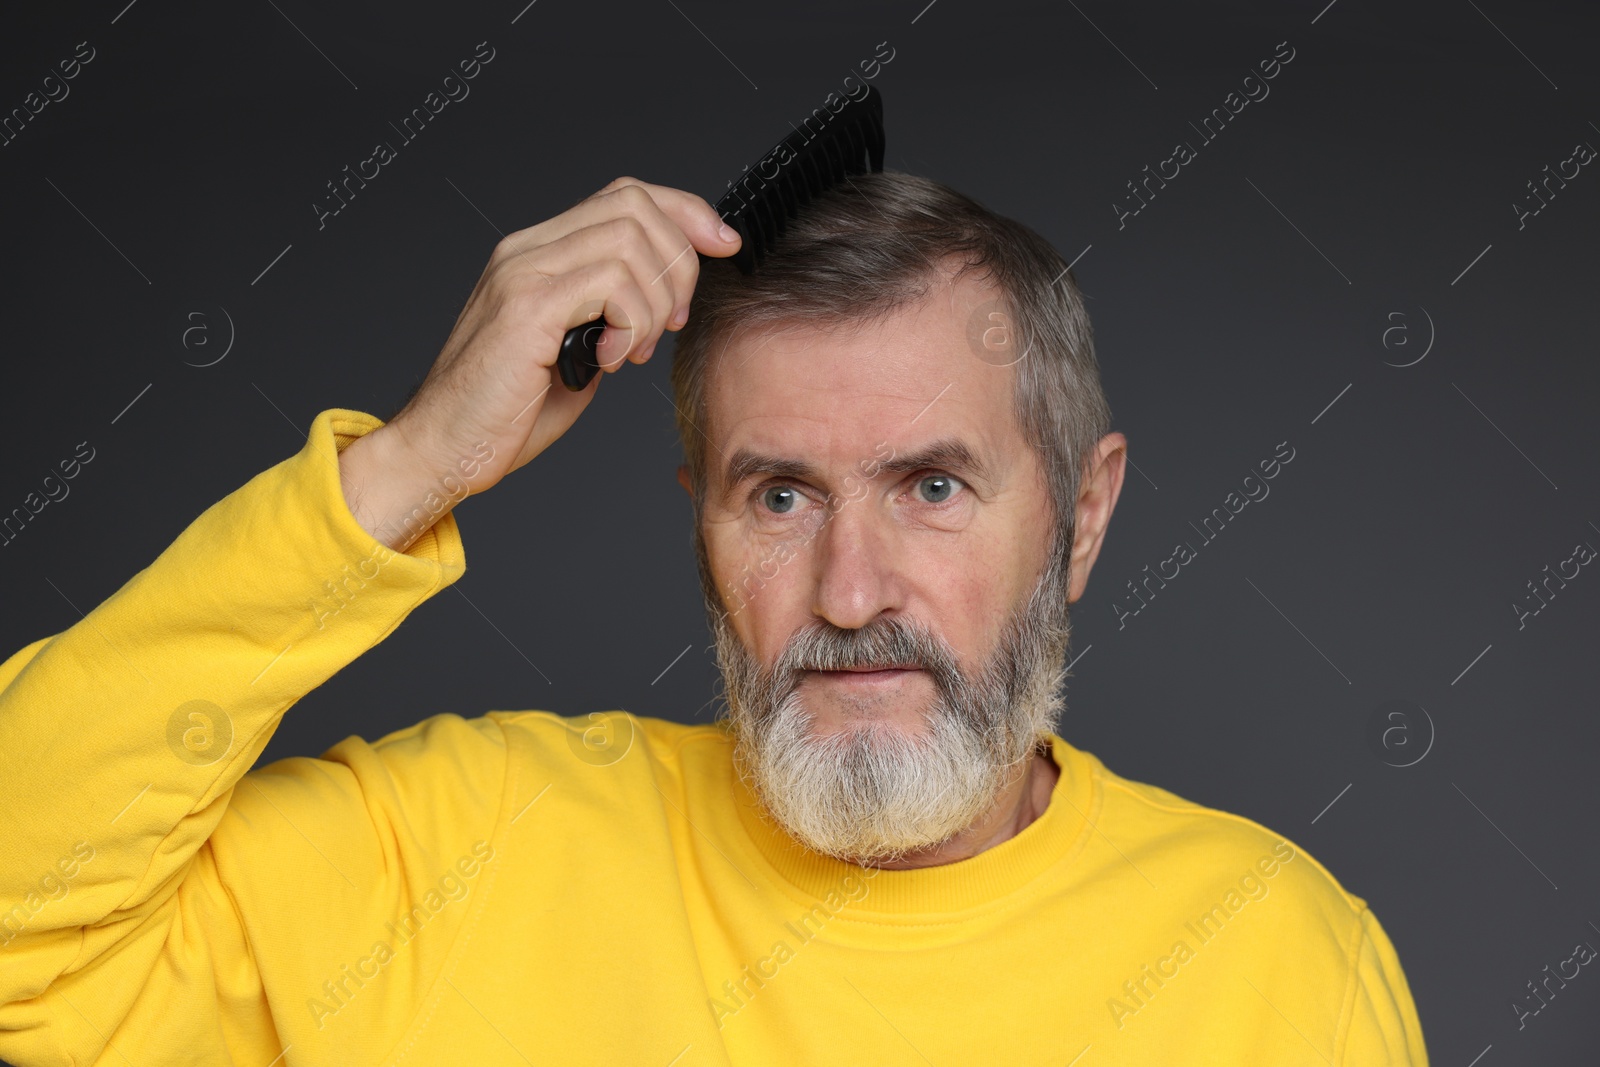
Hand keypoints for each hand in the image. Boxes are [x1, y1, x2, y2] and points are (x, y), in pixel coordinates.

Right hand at [338, 176, 740, 549]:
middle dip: (679, 263)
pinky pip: (611, 283)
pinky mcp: (526, 307)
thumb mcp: (572, 353)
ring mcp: (523, 273)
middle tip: (669, 323)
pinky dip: (631, 324)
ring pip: (630, 241)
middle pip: (636, 205)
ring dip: (653, 303)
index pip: (626, 195)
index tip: (724, 246)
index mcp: (539, 254)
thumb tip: (657, 306)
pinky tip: (610, 360)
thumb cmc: (502, 414)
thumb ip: (607, 317)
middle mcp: (527, 250)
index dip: (686, 212)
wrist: (442, 449)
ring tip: (632, 351)